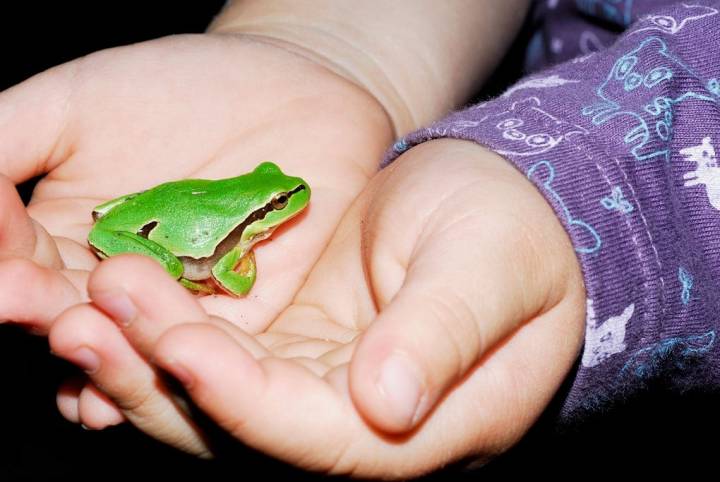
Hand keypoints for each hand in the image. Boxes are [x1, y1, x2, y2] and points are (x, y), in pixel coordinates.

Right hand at [0, 33, 391, 434]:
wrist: (281, 92)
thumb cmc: (177, 87)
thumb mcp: (79, 102)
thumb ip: (11, 139)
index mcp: (62, 237)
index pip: (18, 256)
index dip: (4, 251)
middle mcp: (114, 280)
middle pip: (70, 308)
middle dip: (43, 305)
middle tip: (13, 297)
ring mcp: (177, 301)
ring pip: (136, 337)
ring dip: (105, 348)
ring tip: (75, 343)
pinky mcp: (241, 310)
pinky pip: (212, 343)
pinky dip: (188, 355)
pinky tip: (163, 360)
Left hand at [50, 139, 585, 476]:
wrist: (498, 211)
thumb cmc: (513, 236)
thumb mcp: (493, 271)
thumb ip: (445, 333)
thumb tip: (386, 403)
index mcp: (422, 428)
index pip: (319, 435)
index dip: (244, 399)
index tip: (181, 345)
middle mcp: (359, 425)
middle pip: (247, 428)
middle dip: (165, 379)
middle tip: (91, 317)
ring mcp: (319, 385)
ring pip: (217, 395)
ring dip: (149, 354)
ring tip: (89, 299)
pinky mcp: (292, 345)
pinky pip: (220, 351)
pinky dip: (169, 328)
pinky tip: (123, 291)